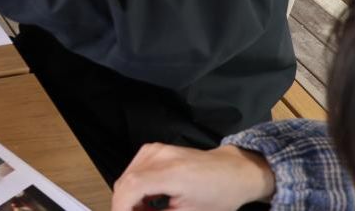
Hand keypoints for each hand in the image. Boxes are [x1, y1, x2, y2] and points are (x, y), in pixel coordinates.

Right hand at [111, 143, 275, 210]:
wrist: (234, 172)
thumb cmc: (220, 194)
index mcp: (172, 172)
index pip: (132, 186)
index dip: (121, 206)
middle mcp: (160, 156)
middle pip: (125, 181)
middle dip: (124, 205)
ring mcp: (156, 150)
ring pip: (127, 176)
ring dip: (129, 197)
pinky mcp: (154, 149)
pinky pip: (134, 170)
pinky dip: (135, 186)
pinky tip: (148, 199)